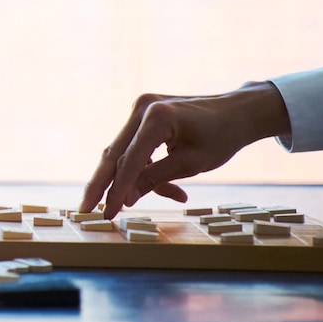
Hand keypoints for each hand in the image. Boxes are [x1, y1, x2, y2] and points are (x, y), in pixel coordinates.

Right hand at [80, 81, 290, 219]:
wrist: (237, 112)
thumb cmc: (221, 137)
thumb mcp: (191, 164)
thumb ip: (155, 179)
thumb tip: (125, 200)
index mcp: (156, 117)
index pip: (128, 160)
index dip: (117, 190)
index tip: (107, 213)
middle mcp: (141, 108)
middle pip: (114, 153)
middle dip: (101, 184)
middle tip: (84, 209)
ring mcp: (140, 109)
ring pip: (124, 152)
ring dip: (135, 180)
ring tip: (165, 197)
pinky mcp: (143, 114)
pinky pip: (136, 147)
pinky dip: (146, 168)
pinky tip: (173, 187)